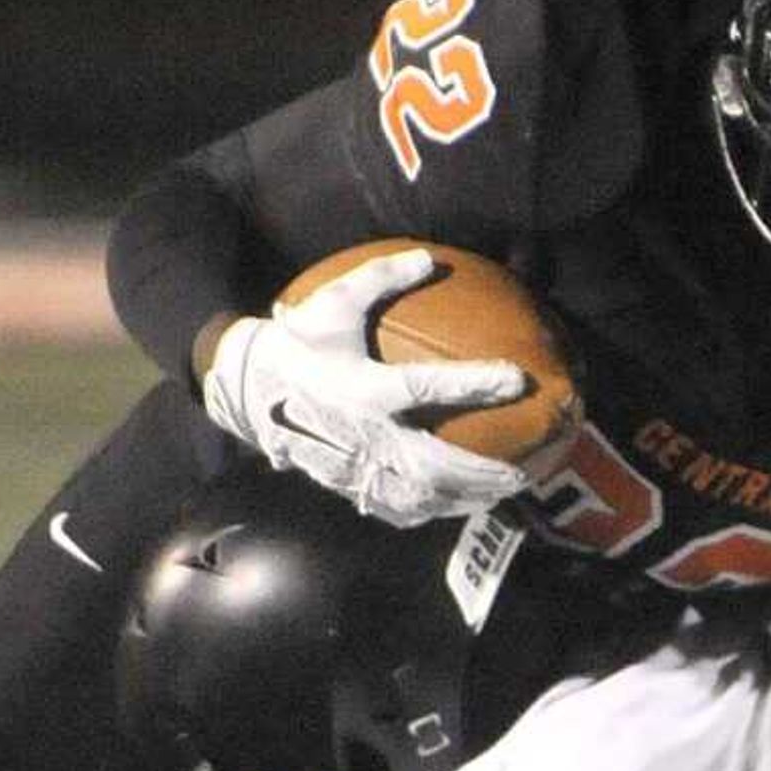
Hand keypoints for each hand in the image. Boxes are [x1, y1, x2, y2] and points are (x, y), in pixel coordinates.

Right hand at [201, 247, 531, 527]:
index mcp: (364, 388)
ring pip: (420, 495)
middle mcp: (365, 434)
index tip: (517, 379)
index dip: (474, 383)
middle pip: (434, 464)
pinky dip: (431, 512)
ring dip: (464, 498)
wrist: (247, 388)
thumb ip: (381, 278)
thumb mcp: (334, 302)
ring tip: (501, 493)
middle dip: (481, 472)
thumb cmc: (297, 342)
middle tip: (522, 472)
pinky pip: (396, 508)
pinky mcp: (347, 483)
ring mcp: (356, 465)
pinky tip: (457, 507)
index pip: (429, 387)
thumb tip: (430, 259)